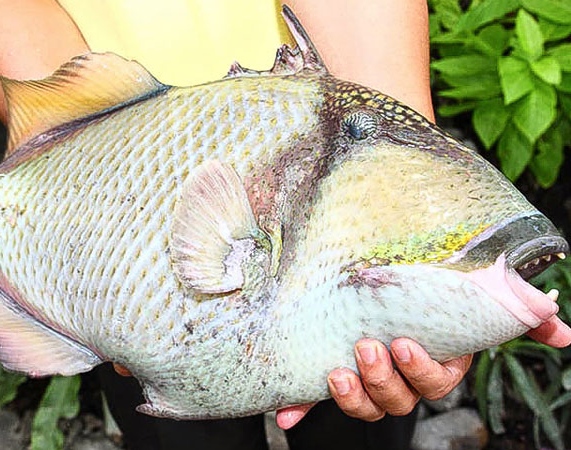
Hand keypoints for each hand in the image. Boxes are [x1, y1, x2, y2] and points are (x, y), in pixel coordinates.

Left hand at [276, 313, 570, 429]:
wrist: (386, 292)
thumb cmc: (432, 298)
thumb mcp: (470, 298)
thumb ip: (516, 314)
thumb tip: (562, 331)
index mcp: (436, 366)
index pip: (433, 383)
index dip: (418, 369)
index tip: (401, 342)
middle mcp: (403, 381)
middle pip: (398, 400)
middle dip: (383, 378)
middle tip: (368, 345)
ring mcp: (369, 383)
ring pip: (365, 406)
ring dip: (350, 396)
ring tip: (337, 369)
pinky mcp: (337, 378)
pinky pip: (317, 401)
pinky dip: (300, 408)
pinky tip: (285, 413)